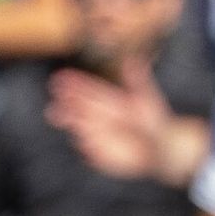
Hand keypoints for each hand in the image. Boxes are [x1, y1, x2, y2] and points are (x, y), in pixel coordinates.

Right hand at [47, 61, 174, 181]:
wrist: (160, 149)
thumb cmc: (154, 122)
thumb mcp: (147, 100)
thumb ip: (140, 82)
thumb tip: (134, 60)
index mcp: (107, 100)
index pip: (87, 90)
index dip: (74, 83)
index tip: (60, 77)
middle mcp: (98, 117)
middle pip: (77, 109)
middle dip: (65, 106)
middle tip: (54, 103)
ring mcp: (97, 135)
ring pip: (79, 129)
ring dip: (72, 124)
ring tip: (66, 120)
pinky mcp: (99, 155)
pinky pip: (88, 152)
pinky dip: (86, 149)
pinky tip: (84, 144)